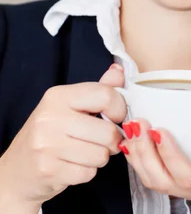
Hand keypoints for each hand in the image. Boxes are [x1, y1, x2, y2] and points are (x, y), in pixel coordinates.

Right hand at [0, 64, 126, 208]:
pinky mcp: (49, 170)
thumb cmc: (49, 134)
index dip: (119, 109)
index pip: (105, 95)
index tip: (116, 117)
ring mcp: (47, 145)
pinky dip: (87, 172)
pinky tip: (73, 165)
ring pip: (101, 155)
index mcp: (58, 96)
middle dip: (112, 140)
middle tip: (101, 141)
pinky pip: (88, 173)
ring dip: (99, 158)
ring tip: (85, 153)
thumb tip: (119, 71)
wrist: (17, 170)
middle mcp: (51, 117)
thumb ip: (98, 90)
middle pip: (107, 131)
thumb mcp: (69, 106)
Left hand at [117, 118, 190, 207]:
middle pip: (163, 182)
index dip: (170, 156)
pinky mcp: (175, 177)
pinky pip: (151, 175)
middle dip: (146, 154)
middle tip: (139, 124)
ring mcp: (183, 186)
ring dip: (138, 155)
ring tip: (132, 127)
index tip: (159, 130)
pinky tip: (131, 139)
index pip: (187, 177)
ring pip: (153, 180)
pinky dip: (137, 158)